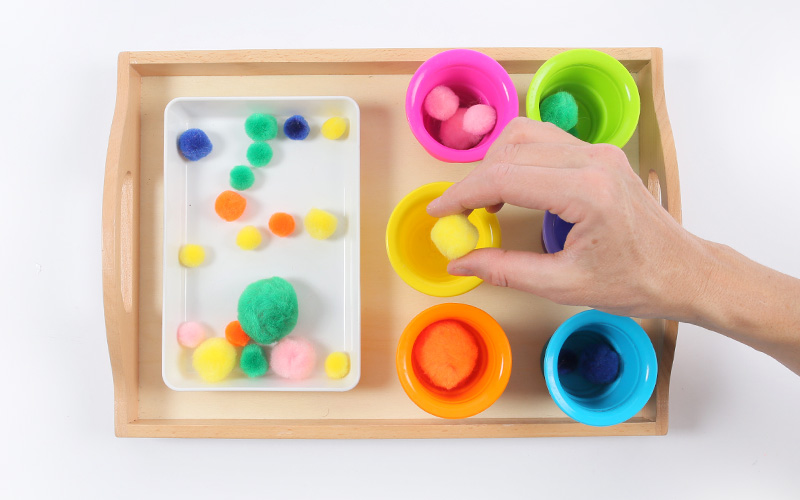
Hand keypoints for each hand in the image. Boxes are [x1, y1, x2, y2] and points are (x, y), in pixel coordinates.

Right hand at [426, 117, 705, 319]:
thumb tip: (460, 263)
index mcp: (586, 191)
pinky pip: (545, 140)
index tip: (438, 213)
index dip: (462, 194)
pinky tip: (514, 188)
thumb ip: (505, 269)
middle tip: (461, 215)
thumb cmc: (635, 282)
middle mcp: (593, 160)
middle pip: (511, 149)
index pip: (505, 177)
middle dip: (476, 180)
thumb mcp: (563, 285)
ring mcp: (599, 152)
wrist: (684, 271)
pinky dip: (518, 158)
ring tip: (486, 201)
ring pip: (526, 134)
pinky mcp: (600, 154)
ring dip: (496, 163)